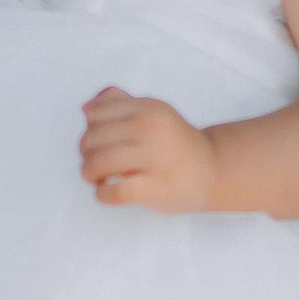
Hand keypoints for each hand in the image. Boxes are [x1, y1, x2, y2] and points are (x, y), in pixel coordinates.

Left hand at [79, 89, 217, 213]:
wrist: (212, 169)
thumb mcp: (153, 112)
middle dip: (86, 154)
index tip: (97, 142)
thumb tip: (87, 107)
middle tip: (95, 165)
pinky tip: (107, 193)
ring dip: (90, 174)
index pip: (95, 113)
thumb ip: (122, 105)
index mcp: (146, 108)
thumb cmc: (175, 143)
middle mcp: (149, 128)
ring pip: (98, 163)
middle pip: (91, 139)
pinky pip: (115, 191)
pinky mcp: (156, 187)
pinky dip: (103, 194)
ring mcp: (154, 157)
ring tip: (98, 179)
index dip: (88, 129)